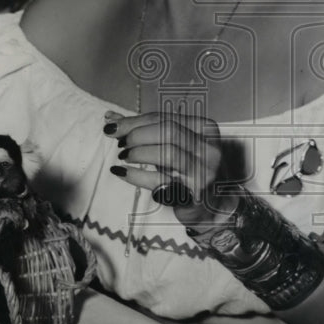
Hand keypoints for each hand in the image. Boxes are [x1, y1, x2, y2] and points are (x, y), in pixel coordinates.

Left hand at [104, 110, 238, 228]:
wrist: (213, 205)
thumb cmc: (189, 170)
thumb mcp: (173, 146)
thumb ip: (145, 131)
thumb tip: (111, 118)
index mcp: (205, 129)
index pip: (164, 118)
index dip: (135, 121)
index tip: (114, 127)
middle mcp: (208, 148)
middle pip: (168, 131)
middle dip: (138, 135)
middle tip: (121, 144)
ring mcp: (204, 171)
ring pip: (168, 153)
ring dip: (139, 153)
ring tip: (124, 157)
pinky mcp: (194, 194)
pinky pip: (161, 181)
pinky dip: (136, 176)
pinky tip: (122, 173)